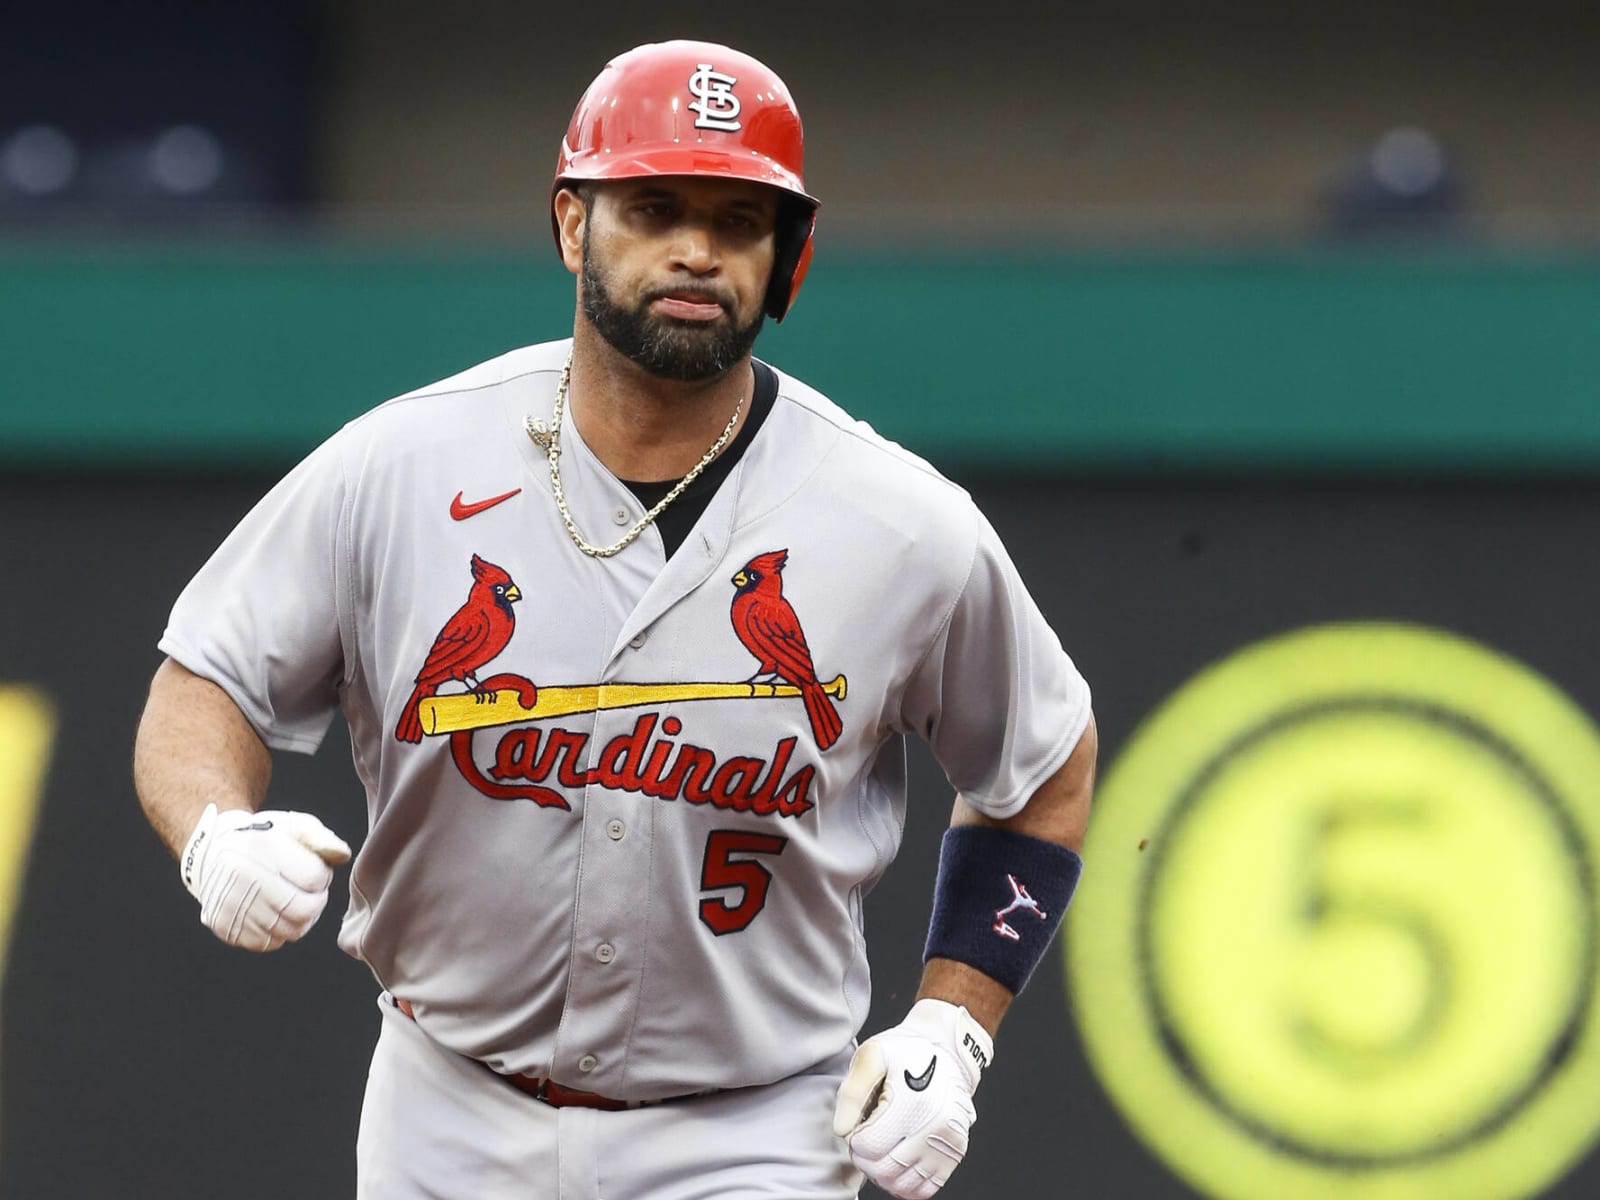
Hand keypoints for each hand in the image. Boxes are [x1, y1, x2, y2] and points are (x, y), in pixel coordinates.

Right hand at [180, 803, 351, 951]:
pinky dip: (278, 933)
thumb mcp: (293, 825)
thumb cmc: (263, 839)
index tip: (316, 874)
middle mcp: (242, 875)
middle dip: (316, 904)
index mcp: (264, 846)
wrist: (211, 852)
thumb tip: (342, 855)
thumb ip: (321, 838)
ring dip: (300, 921)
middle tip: (312, 895)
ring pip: (288, 931)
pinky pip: (267, 943)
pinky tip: (275, 914)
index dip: (323, 878)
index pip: (314, 878)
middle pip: (302, 910)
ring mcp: (230, 903)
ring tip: (295, 904)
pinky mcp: (223, 925)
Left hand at [832, 998, 993, 1198]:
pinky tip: (900, 1161)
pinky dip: (908, 1183)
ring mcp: (947, 1142)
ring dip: (885, 1174)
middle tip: (867, 1137)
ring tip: (883, 1147)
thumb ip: (852, 1093)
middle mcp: (934, 1126)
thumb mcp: (872, 1056)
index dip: (855, 1139)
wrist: (948, 1050)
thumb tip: (842, 1131)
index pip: (869, 1147)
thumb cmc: (906, 1052)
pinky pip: (927, 1189)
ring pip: (904, 1186)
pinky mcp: (955, 1152)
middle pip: (885, 1171)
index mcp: (911, 1101)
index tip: (860, 1123)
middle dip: (867, 1159)